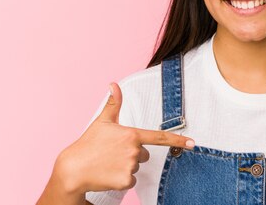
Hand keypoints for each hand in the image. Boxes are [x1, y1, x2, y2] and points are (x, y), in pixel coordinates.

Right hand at [54, 82, 194, 193]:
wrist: (72, 169)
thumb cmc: (88, 144)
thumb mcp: (102, 122)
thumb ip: (113, 103)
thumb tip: (113, 84)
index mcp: (132, 134)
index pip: (159, 137)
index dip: (177, 139)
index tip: (192, 143)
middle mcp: (134, 150)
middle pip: (144, 154)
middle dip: (132, 154)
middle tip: (113, 152)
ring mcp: (130, 167)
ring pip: (136, 168)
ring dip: (125, 167)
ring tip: (108, 163)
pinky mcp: (125, 181)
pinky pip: (131, 181)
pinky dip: (121, 180)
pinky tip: (108, 174)